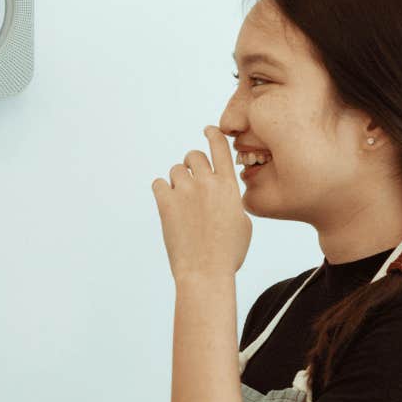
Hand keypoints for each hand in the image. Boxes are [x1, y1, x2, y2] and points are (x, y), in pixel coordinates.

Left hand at [152, 126, 251, 281]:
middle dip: (193, 163)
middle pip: (195, 155)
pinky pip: (158, 183)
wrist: (206, 271)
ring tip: (182, 199)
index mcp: (229, 185)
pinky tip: (167, 202)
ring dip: (178, 179)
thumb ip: (232, 200)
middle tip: (192, 178)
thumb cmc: (228, 253)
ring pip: (176, 169)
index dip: (213, 135)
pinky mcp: (166, 203)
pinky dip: (162, 190)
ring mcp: (185, 191)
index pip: (220, 147)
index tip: (208, 130)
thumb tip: (225, 194)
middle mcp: (207, 183)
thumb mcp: (243, 222)